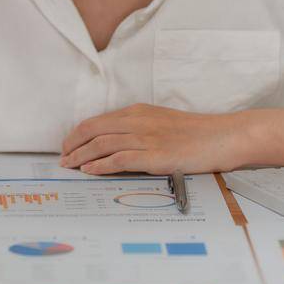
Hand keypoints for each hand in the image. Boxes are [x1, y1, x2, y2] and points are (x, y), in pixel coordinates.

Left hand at [59, 104, 249, 175]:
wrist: (221, 137)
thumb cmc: (194, 133)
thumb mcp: (161, 123)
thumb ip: (138, 129)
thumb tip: (115, 144)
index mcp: (138, 112)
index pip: (98, 121)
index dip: (78, 133)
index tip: (68, 145)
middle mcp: (138, 121)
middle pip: (93, 130)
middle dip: (73, 144)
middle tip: (62, 158)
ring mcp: (146, 138)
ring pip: (102, 144)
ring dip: (80, 156)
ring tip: (69, 166)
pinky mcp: (154, 155)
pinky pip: (119, 159)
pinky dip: (100, 165)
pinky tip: (89, 171)